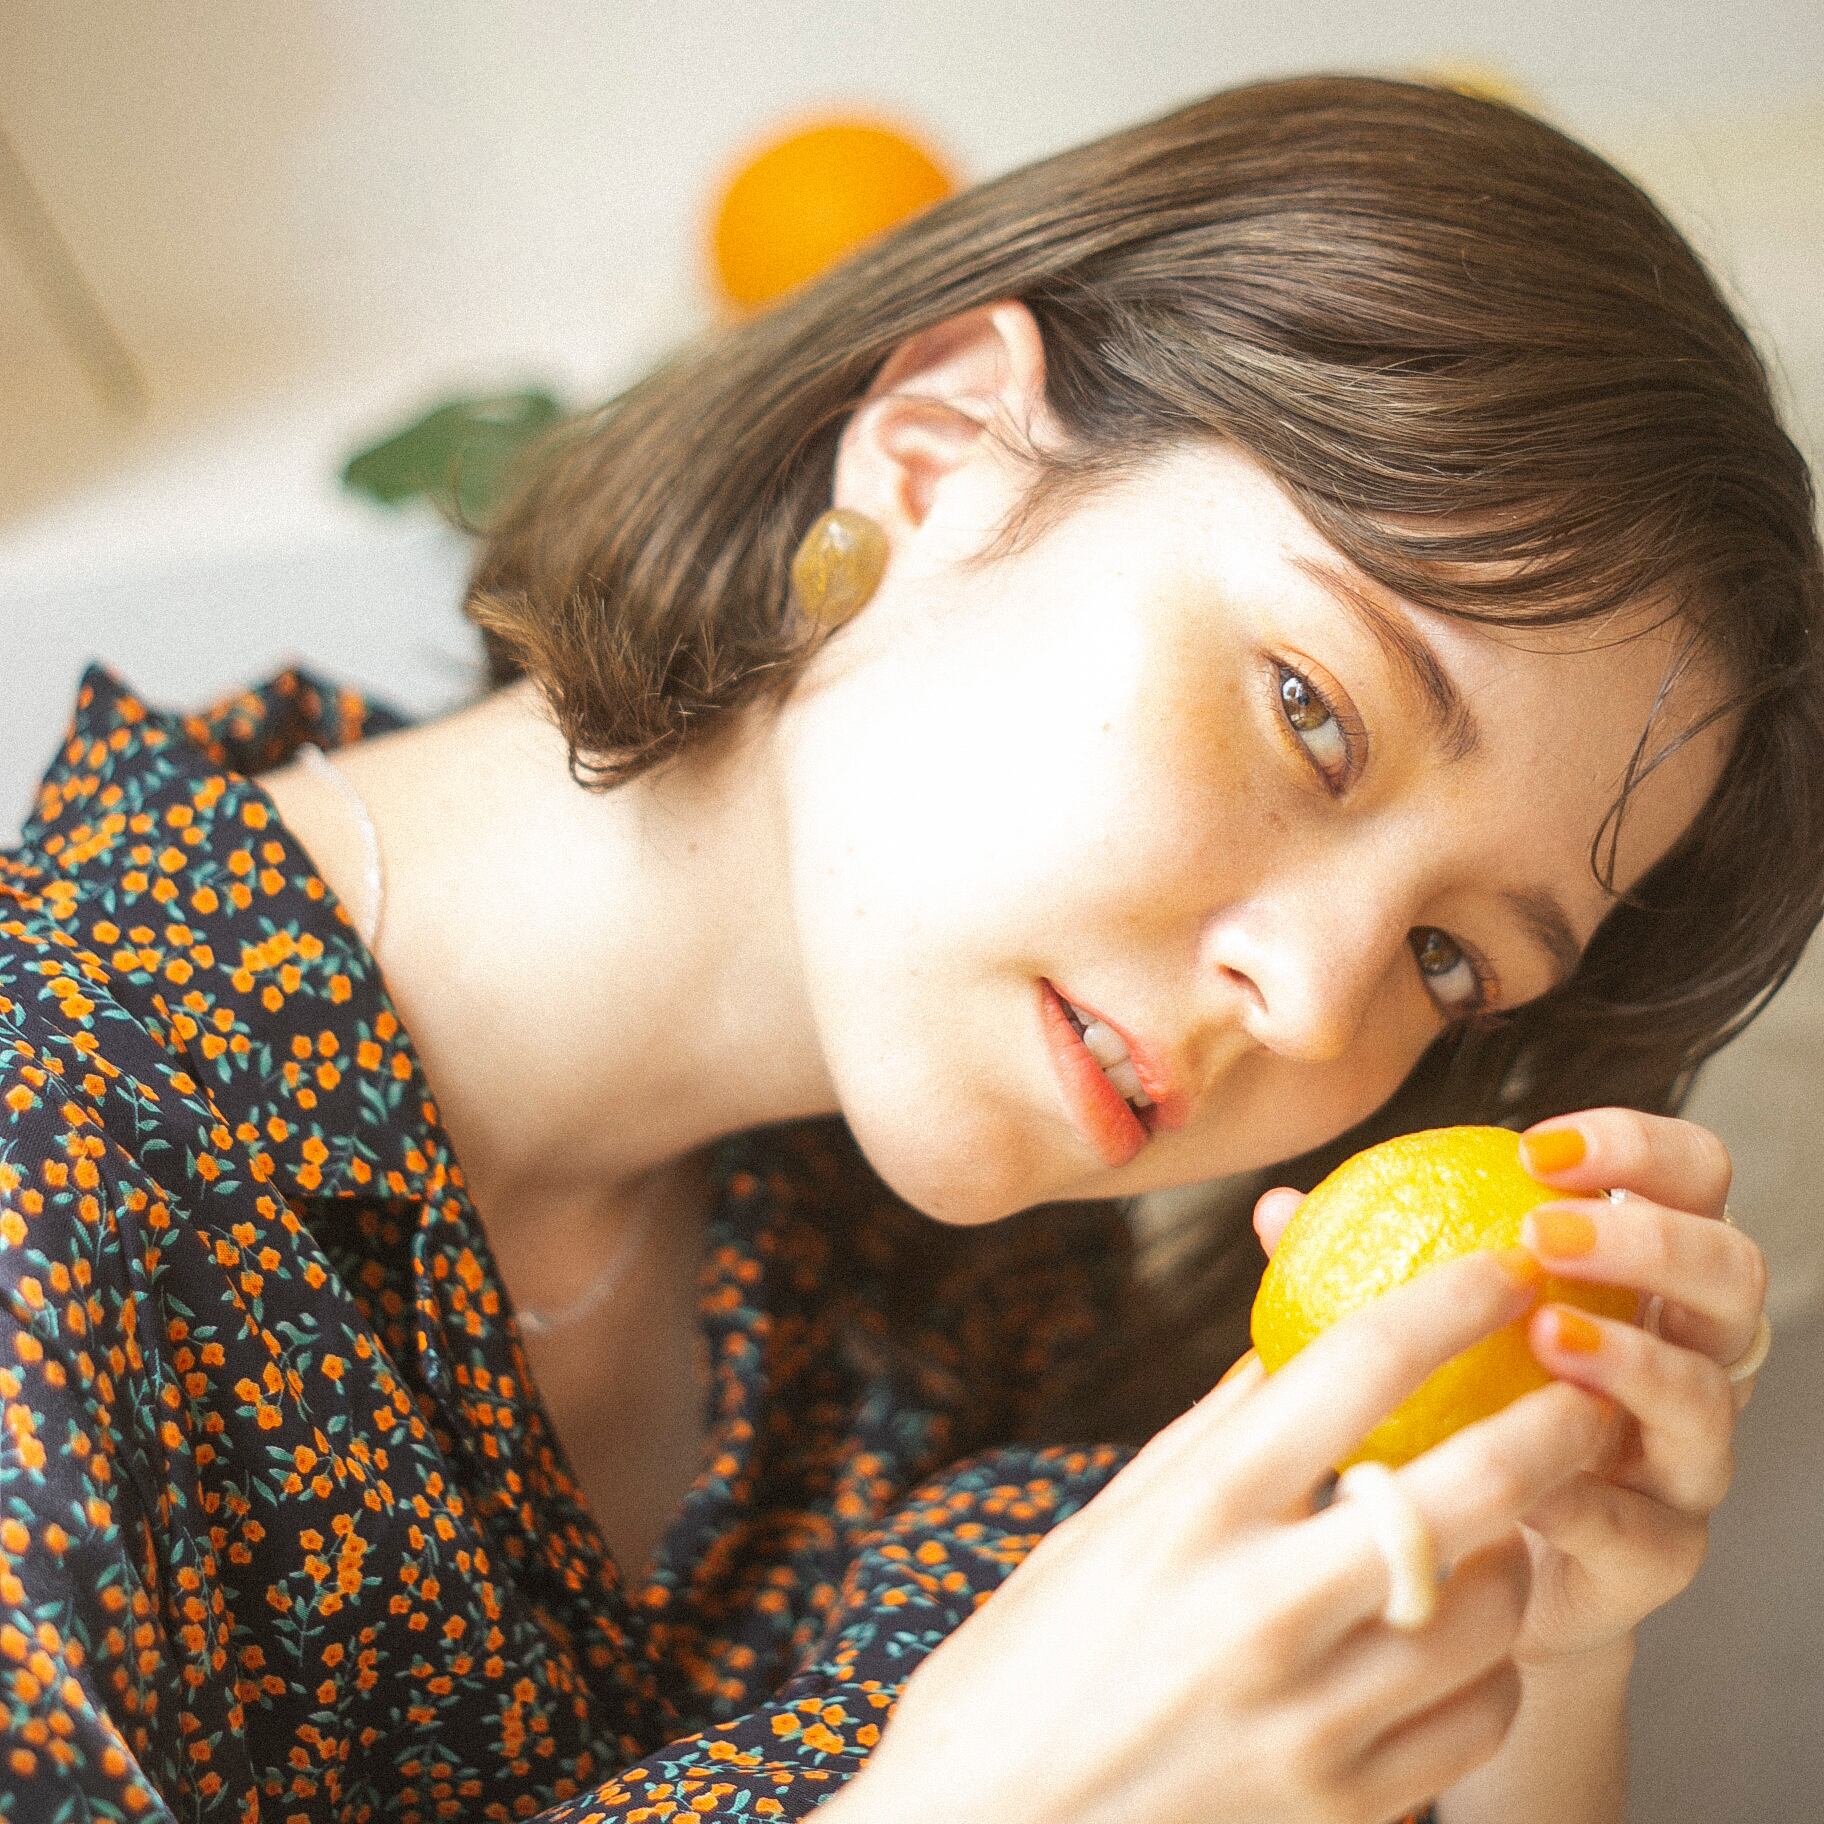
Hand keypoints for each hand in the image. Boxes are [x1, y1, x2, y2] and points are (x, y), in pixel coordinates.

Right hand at [853, 1248, 1616, 1823]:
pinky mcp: (1345, 1811)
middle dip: (1556, 1424)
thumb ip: (1219, 1434)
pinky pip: (1478, 1720)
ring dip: (1513, 1556)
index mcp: (1195, 1509)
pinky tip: (1447, 1647)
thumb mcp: (1110, 1524)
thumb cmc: (1029, 1664)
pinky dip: (1485, 1669)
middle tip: (1584, 1396)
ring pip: (1494, 1610)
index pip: (1358, 1368)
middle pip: (1471, 1486)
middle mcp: (1260, 1607)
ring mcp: (1311, 1721)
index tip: (1499, 1266)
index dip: (1451, 1300)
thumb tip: (1306, 1341)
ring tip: (1494, 1536)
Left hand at [1254, 1108, 1768, 1671]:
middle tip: (1545, 1233)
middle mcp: (1685, 1357)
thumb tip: (1277, 1207)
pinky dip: (1589, 1493)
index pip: (1691, 1181)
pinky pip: (1648, 1525)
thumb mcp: (1398, 1324)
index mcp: (1638, 1276)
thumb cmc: (1426, 1406)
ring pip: (1706, 1397)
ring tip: (1550, 1334)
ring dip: (1635, 1358)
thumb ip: (1352, 1259)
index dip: (1641, 1149)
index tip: (1537, 1146)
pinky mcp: (1663, 1555)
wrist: (1444, 1563)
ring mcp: (1682, 1458)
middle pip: (1731, 1275)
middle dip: (1650, 1240)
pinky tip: (1530, 1478)